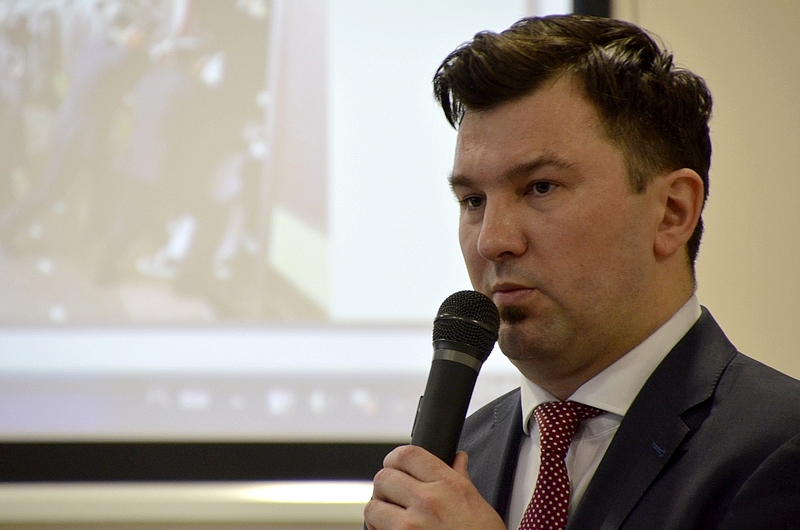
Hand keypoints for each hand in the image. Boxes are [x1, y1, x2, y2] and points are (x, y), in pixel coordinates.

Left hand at [364, 445, 505, 529]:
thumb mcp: (478, 505)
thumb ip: (460, 478)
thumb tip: (458, 459)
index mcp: (448, 485)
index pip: (407, 454)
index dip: (395, 458)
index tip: (395, 465)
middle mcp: (428, 502)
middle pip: (384, 478)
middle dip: (386, 487)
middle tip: (394, 496)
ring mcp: (411, 527)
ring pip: (373, 507)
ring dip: (379, 513)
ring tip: (391, 519)